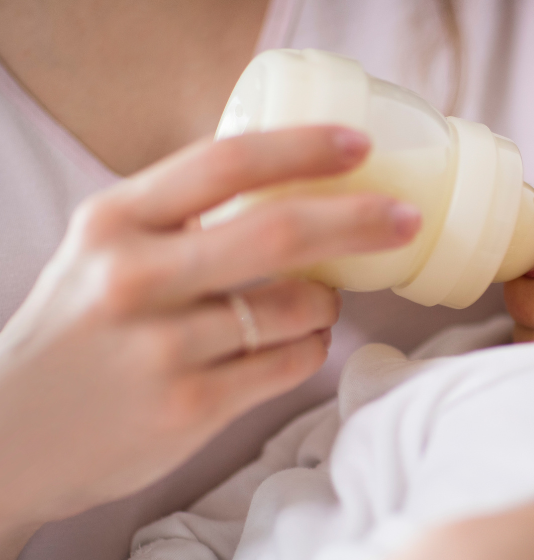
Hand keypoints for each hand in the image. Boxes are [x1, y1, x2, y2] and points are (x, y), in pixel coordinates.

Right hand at [0, 126, 419, 551]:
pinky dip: (312, 346)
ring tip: (320, 299)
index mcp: (115, 221)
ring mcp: (163, 347)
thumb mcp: (103, 252)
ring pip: (296, 307)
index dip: (303, 148)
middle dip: (359, 220)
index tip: (359, 145)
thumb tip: (288, 183)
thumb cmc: (78, 331)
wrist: (12, 434)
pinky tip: (300, 341)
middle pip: (279, 232)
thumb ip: (177, 218)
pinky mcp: (190, 406)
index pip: (224, 163)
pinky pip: (291, 362)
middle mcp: (135, 277)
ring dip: (328, 299)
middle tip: (404, 218)